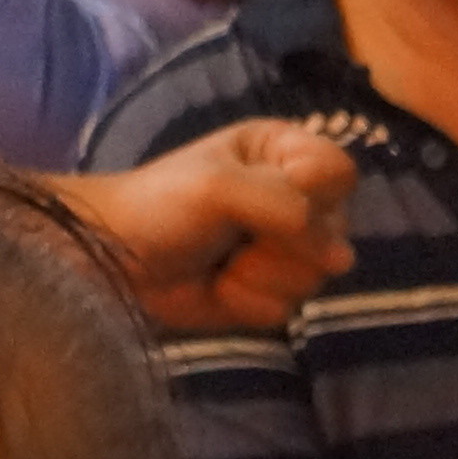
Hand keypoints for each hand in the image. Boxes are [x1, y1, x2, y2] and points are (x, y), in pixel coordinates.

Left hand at [72, 119, 357, 336]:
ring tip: (223, 258)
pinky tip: (219, 286)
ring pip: (315, 275)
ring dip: (262, 273)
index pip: (340, 172)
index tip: (275, 195)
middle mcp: (292, 197)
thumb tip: (340, 258)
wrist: (118, 260)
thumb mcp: (219, 185)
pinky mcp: (271, 291)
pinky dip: (250, 300)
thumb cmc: (161, 203)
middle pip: (336, 230)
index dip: (314, 192)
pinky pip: (289, 306)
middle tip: (237, 231)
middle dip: (283, 242)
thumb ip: (285, 207)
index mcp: (281, 151)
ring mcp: (285, 248)